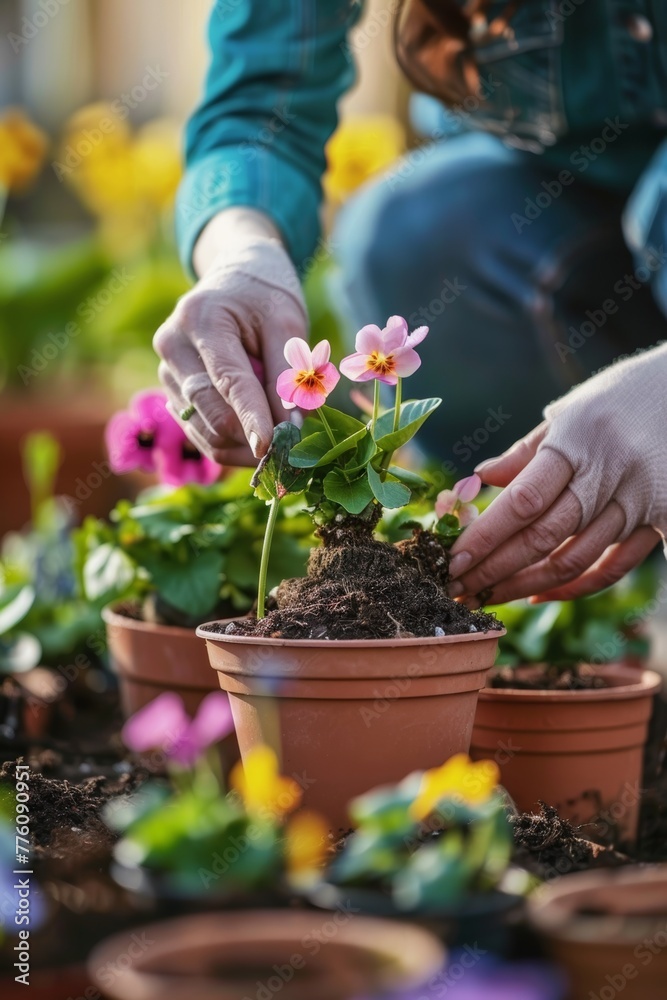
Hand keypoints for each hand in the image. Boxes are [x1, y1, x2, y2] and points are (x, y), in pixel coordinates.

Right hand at [154, 209, 307, 464]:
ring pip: (206, 433)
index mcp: (201, 318)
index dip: (252, 418)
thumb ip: (288, 374)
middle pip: (212, 413)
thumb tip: (291, 428)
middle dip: (253, 436)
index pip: (228, 381)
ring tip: (280, 439)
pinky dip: (234, 446)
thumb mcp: (286, 323)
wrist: (235, 281)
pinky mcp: (171, 395)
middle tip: (292, 446)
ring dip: (246, 447)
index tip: (271, 448)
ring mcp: (166, 373)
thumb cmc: (265, 298)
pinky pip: (202, 436)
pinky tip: (258, 438)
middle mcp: (172, 346)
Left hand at [448, 345, 666, 603]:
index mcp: (578, 440)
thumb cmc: (621, 397)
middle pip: (543, 537)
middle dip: (494, 569)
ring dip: (525, 584)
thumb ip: (527, 451)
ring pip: (575, 560)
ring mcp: (639, 502)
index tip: (451, 559)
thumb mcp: (571, 410)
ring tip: (486, 595)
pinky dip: (574, 588)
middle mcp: (609, 474)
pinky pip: (614, 567)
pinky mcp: (662, 520)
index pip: (523, 500)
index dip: (485, 536)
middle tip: (456, 588)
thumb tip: (481, 477)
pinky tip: (538, 594)